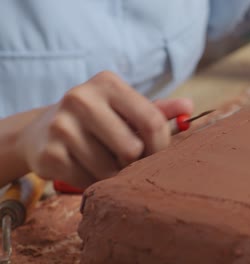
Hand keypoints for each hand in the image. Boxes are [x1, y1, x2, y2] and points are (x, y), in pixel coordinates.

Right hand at [15, 71, 192, 188]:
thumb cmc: (99, 119)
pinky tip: (85, 167)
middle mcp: (81, 98)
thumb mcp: (127, 109)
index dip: (161, 146)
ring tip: (103, 160)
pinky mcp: (48, 154)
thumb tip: (189, 107)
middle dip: (135, 161)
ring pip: (110, 170)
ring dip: (113, 174)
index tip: (155, 154)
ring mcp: (61, 126)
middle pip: (133, 149)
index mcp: (108, 83)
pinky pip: (88, 181)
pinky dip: (92, 181)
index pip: (152, 122)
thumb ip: (159, 109)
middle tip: (126, 158)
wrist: (43, 131)